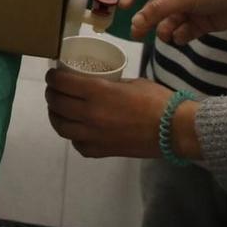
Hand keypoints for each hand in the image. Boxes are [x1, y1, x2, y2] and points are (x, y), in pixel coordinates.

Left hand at [46, 73, 170, 157]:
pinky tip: (77, 129)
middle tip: (54, 90)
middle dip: (51, 94)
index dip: (52, 77)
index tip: (52, 75)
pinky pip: (77, 144)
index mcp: (98, 92)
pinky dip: (73, 136)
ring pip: (61, 127)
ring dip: (56, 116)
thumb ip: (109, 84)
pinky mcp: (101, 151)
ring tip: (58, 110)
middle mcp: (90, 114)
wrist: (175, 130)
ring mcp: (94, 136)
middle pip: (57, 104)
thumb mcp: (131, 83)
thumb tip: (96, 83)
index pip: (61, 83)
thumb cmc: (157, 101)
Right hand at [121, 0, 226, 45]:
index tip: (124, 7)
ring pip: (166, 22)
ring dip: (164, 30)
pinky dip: (181, 35)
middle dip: (145, 19)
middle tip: (138, 34)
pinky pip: (182, 31)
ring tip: (169, 35)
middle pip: (152, 6)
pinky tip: (185, 36)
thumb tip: (136, 22)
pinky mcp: (200, 23)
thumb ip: (158, 10)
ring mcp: (189, 8)